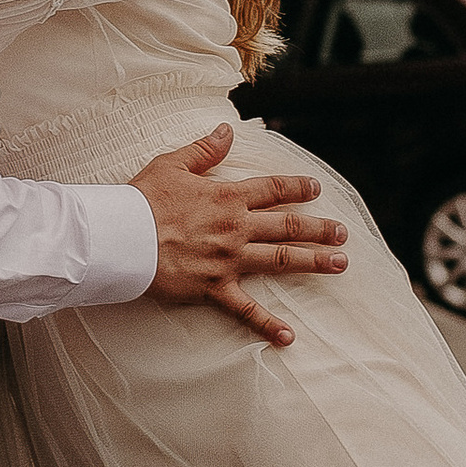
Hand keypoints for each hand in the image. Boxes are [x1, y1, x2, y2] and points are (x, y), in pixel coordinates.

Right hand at [135, 121, 348, 343]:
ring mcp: (228, 260)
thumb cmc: (143, 199)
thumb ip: (204, 149)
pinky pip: (246, 309)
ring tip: (340, 265)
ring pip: (280, 259)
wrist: (122, 237)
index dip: (298, 187)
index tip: (316, 188)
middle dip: (319, 228)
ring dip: (313, 262)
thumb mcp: (172, 164)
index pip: (273, 189)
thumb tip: (227, 130)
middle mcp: (236, 227)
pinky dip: (268, 324)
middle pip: (287, 225)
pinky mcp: (214, 288)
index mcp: (227, 197)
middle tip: (343, 233)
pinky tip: (289, 337)